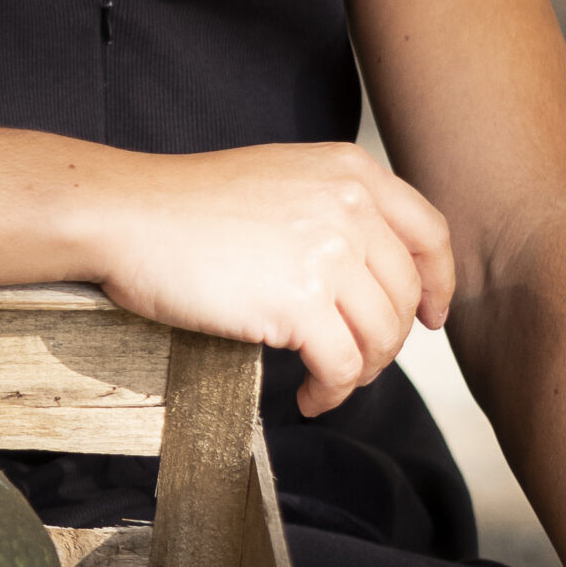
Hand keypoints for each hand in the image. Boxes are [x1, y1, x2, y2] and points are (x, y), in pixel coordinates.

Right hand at [85, 142, 453, 415]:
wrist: (126, 215)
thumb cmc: (184, 204)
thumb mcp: (277, 178)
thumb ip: (332, 209)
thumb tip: (373, 274)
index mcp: (347, 170)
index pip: (429, 233)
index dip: (439, 283)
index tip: (431, 315)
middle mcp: (348, 206)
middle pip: (407, 295)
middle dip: (388, 339)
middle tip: (354, 359)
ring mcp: (327, 253)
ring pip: (383, 337)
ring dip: (361, 371)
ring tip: (326, 379)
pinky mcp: (300, 304)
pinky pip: (343, 367)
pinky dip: (332, 392)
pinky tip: (310, 396)